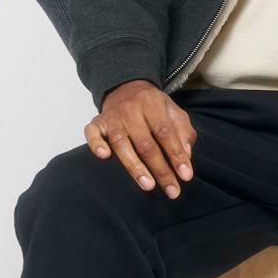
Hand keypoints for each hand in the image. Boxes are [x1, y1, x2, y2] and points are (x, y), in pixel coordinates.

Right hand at [86, 80, 196, 197]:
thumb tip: (185, 155)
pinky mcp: (97, 122)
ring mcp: (112, 117)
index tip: (185, 175)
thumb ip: (183, 131)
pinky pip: (92, 133)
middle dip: (160, 169)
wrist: (125, 87)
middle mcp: (131, 110)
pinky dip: (96, 144)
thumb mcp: (173, 111)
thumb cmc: (152, 106)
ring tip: (148, 185)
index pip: (166, 132)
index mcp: (152, 104)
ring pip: (121, 143)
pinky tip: (104, 156)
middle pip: (145, 143)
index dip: (176, 154)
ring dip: (135, 166)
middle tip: (171, 190)